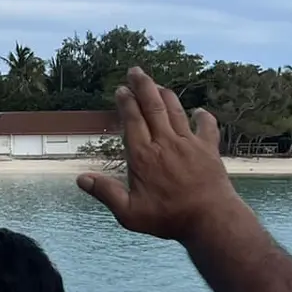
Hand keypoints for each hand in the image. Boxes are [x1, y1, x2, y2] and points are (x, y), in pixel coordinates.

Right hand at [77, 67, 245, 240]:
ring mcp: (189, 144)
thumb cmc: (169, 218)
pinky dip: (202, 116)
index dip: (126, 103)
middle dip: (143, 86)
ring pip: (175, 111)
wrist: (211, 220)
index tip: (121, 89)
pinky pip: (206, 126)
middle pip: (152, 107)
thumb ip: (106, 193)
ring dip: (165, 94)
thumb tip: (81, 179)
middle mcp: (165, 144)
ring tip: (157, 84)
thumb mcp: (130, 213)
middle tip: (136, 71)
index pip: (132, 121)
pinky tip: (198, 111)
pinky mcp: (209, 150)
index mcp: (143, 156)